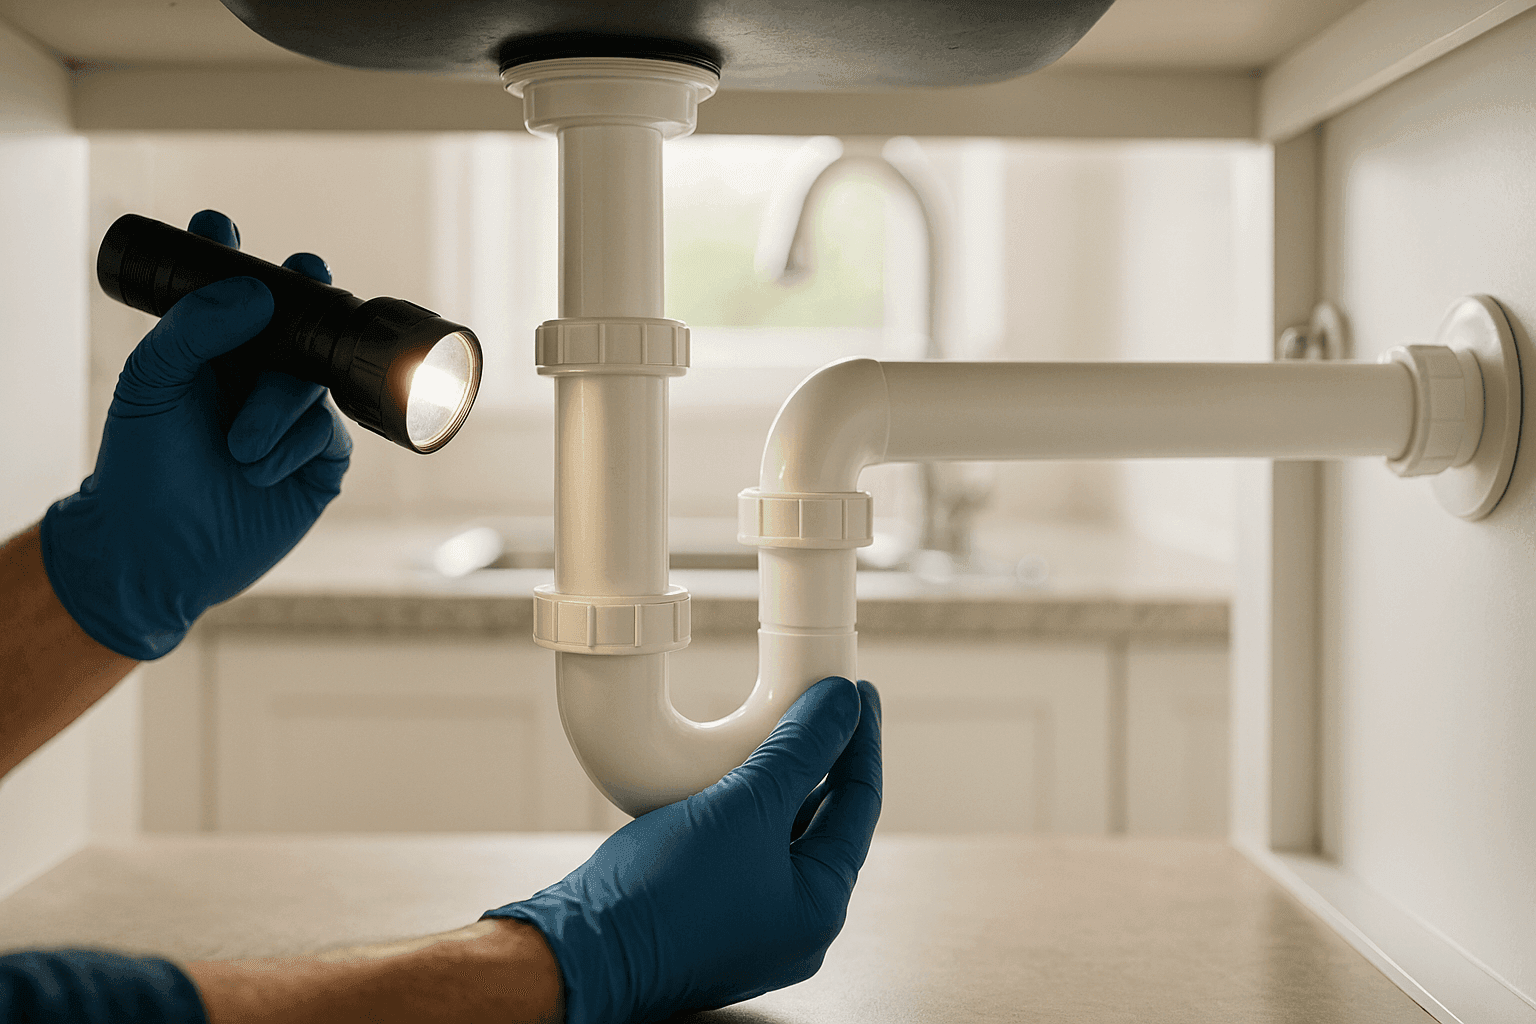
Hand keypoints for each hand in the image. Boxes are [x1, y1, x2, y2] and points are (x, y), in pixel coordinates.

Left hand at [40, 210, 350, 659]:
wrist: (157, 551)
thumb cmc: (141, 467)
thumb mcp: (151, 384)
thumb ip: (193, 328)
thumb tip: (257, 291)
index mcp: (213, 349)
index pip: (229, 289)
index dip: (229, 254)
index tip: (217, 226)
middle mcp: (258, 374)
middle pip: (298, 317)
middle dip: (305, 290)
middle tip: (306, 273)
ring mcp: (294, 415)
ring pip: (312, 380)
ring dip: (276, 408)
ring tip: (238, 447)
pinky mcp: (321, 460)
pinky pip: (327, 431)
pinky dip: (293, 446)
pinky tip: (259, 469)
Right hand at [485, 676, 882, 1023]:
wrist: (578, 950)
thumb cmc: (663, 896)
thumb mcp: (746, 806)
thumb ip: (800, 749)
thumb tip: (844, 704)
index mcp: (819, 908)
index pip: (857, 806)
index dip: (860, 740)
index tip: (855, 692)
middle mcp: (790, 923)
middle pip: (822, 820)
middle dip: (821, 758)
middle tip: (820, 703)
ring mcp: (747, 922)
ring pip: (778, 832)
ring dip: (779, 779)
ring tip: (776, 724)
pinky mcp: (705, 914)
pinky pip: (741, 847)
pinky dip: (742, 805)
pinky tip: (728, 771)